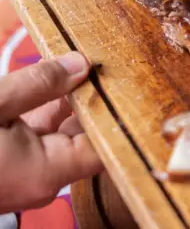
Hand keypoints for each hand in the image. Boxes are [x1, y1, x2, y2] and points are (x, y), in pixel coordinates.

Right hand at [0, 52, 103, 213]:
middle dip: (92, 100)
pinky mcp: (9, 168)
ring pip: (60, 135)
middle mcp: (43, 179)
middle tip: (103, 64)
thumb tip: (80, 64)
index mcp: (47, 171)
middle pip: (85, 136)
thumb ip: (39, 83)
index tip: (124, 80)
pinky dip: (42, 112)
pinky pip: (36, 138)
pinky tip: (48, 83)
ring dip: (66, 102)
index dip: (118, 112)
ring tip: (78, 65)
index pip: (106, 145)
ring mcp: (25, 176)